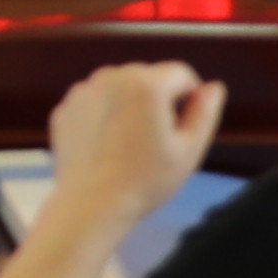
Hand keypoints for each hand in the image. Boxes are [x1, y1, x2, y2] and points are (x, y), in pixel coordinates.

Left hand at [41, 57, 223, 229]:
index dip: (190, 98)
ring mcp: (83, 90)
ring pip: (120, 87)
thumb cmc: (146, 180)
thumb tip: (213, 87)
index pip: (182, 73)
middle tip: (155, 141)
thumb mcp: (189, 150)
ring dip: (129, 104)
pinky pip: (94, 101)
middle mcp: (111, 75)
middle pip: (149, 77)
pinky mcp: (64, 107)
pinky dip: (103, 114)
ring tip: (128, 143)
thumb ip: (204, 112)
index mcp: (146, 83)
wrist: (91, 204)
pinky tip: (104, 145)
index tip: (181, 129)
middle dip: (158, 100)